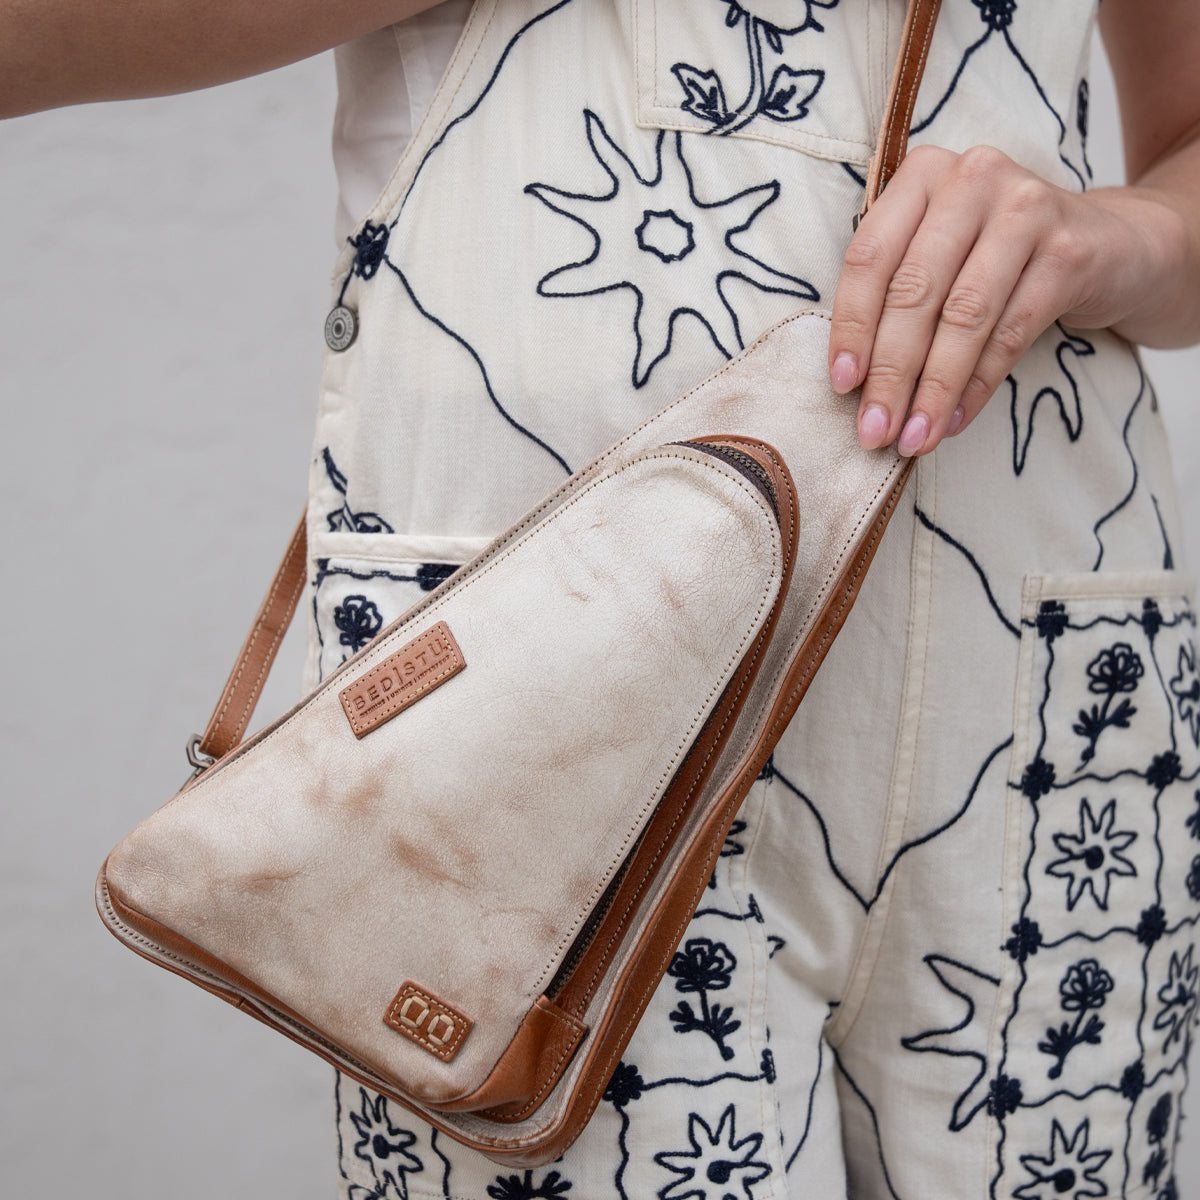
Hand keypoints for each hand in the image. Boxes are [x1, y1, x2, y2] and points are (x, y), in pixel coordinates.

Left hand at [827, 144, 1184, 456]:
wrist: (1110, 244)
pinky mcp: (1069, 251)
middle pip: (914, 291)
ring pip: (963, 317)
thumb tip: (855, 384)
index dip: (852, 327)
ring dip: (933, 390)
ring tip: (913, 438)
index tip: (842, 386)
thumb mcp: (941, 253)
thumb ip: (896, 293)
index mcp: (924, 174)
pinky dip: (977, 386)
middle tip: (874, 431)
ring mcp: (1027, 208)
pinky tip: (954, 421)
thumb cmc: (997, 256)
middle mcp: (974, 178)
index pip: (870, 257)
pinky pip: (1011, 333)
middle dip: (890, 373)